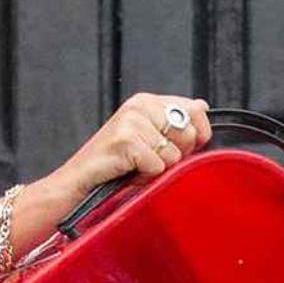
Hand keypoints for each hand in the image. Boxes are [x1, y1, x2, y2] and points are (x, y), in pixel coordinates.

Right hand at [55, 94, 211, 197]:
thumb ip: (176, 124)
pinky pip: (157, 166)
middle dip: (175, 154)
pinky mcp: (126, 140)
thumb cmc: (115, 164)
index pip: (196, 109)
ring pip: (173, 153)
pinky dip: (145, 177)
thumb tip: (203, 108)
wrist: (80, 181)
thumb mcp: (149, 139)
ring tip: (136, 166)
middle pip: (188, 133)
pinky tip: (128, 172)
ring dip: (157, 169)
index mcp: (148, 101)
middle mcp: (140, 105)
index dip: (197, 135)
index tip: (179, 147)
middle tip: (148, 159)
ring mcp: (132, 121)